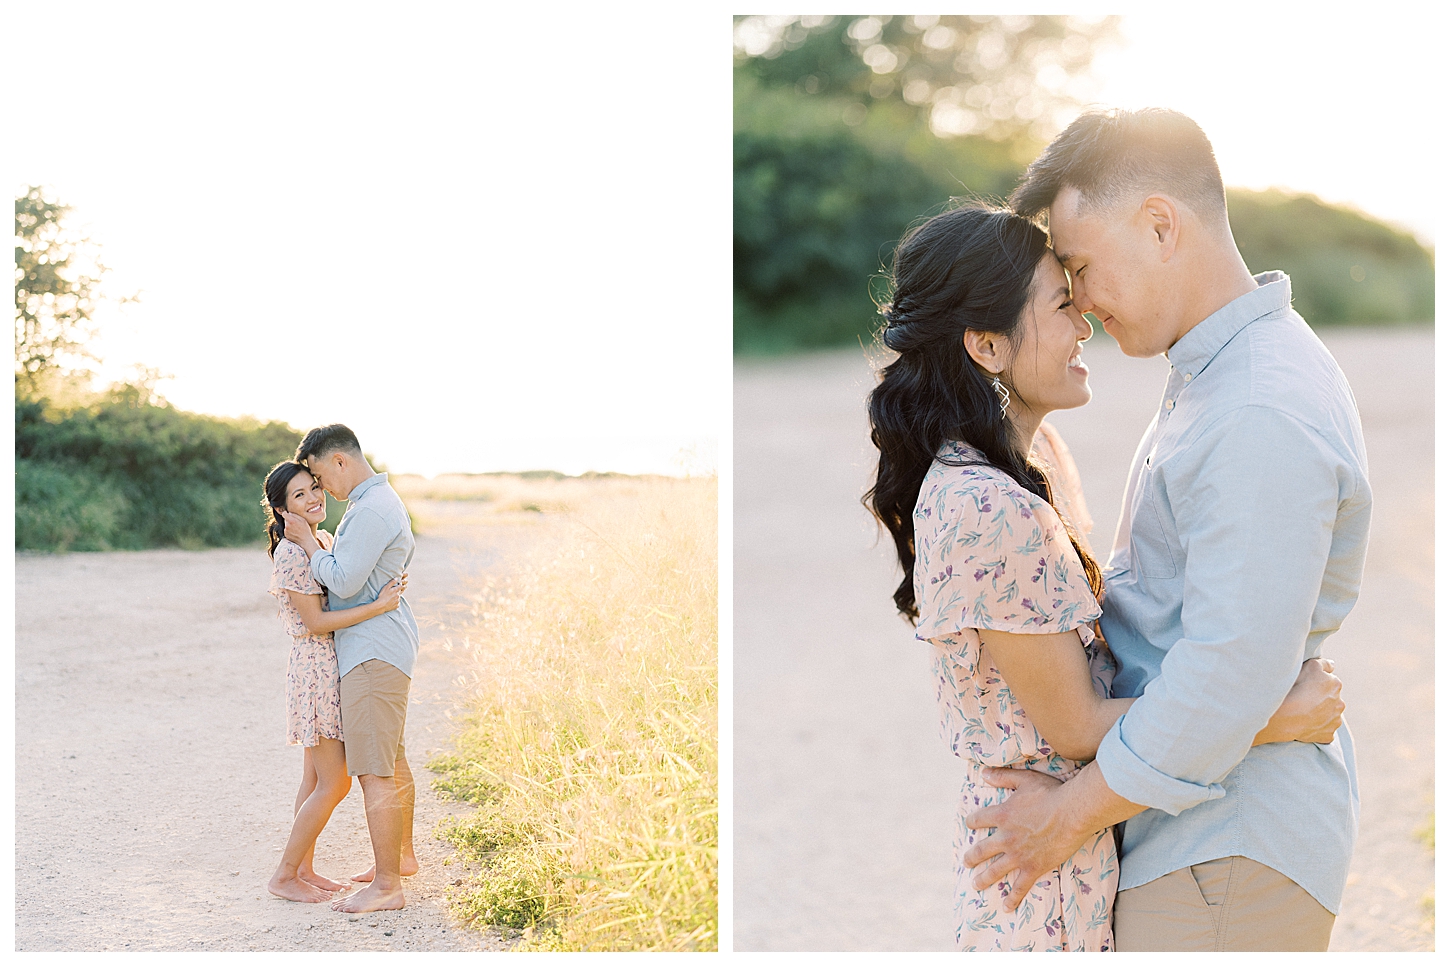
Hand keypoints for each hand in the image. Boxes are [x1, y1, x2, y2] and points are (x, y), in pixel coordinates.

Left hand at [281, 511, 316, 551]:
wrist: (305, 540)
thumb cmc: (305, 530)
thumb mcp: (303, 520)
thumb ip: (295, 515)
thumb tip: (290, 513)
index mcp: (291, 521)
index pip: (284, 514)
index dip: (286, 513)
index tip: (287, 514)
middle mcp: (287, 526)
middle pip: (285, 519)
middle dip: (289, 520)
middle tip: (296, 523)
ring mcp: (286, 531)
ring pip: (286, 525)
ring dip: (289, 525)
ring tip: (296, 528)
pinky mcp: (286, 534)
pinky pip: (286, 530)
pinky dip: (289, 530)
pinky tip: (294, 532)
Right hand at [374, 574, 405, 612]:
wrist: (381, 605)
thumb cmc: (382, 596)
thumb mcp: (386, 587)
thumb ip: (392, 582)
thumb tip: (397, 578)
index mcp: (395, 590)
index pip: (401, 586)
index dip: (402, 585)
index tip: (403, 585)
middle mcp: (398, 595)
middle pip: (400, 592)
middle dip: (400, 591)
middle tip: (398, 591)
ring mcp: (397, 601)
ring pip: (399, 598)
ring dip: (397, 597)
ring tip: (392, 598)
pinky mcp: (396, 606)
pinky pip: (397, 603)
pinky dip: (395, 602)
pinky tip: (392, 602)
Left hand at [961, 767, 1079, 911]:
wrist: (1072, 813)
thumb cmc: (1051, 793)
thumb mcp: (1024, 779)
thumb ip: (1002, 776)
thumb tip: (983, 773)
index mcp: (1002, 815)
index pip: (978, 820)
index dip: (972, 822)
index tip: (969, 825)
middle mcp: (1005, 837)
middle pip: (981, 850)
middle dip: (971, 857)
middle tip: (966, 862)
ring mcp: (1018, 854)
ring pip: (995, 870)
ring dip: (983, 879)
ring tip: (975, 885)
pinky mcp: (1034, 867)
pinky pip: (1020, 886)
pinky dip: (1013, 898)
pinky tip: (1006, 907)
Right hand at [1257, 657, 1343, 744]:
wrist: (1287, 715)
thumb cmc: (1296, 688)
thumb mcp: (1310, 666)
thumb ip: (1324, 664)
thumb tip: (1332, 665)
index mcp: (1336, 685)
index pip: (1328, 682)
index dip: (1315, 684)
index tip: (1304, 686)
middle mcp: (1340, 703)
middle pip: (1330, 700)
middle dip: (1321, 700)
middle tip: (1303, 700)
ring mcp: (1334, 721)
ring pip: (1329, 716)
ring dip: (1320, 714)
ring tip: (1303, 713)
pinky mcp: (1328, 735)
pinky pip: (1324, 732)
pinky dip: (1317, 729)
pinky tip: (1305, 725)